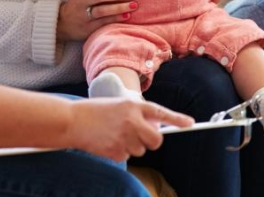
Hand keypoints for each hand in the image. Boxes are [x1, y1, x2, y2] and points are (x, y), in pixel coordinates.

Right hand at [56, 0, 136, 41]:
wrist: (64, 24)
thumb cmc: (77, 1)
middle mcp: (83, 1)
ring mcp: (85, 15)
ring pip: (101, 10)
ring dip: (118, 7)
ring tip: (134, 5)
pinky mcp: (89, 27)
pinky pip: (103, 22)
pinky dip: (115, 19)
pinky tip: (127, 16)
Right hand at [66, 98, 192, 161]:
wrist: (72, 121)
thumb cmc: (96, 111)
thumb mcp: (119, 106)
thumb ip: (137, 115)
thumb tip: (154, 129)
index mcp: (133, 105)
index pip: (161, 113)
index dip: (177, 119)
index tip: (190, 124)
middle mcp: (132, 121)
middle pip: (156, 139)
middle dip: (152, 140)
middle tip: (142, 136)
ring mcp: (124, 137)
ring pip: (141, 150)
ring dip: (132, 145)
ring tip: (115, 134)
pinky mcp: (116, 151)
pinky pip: (127, 156)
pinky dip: (120, 152)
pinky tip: (108, 142)